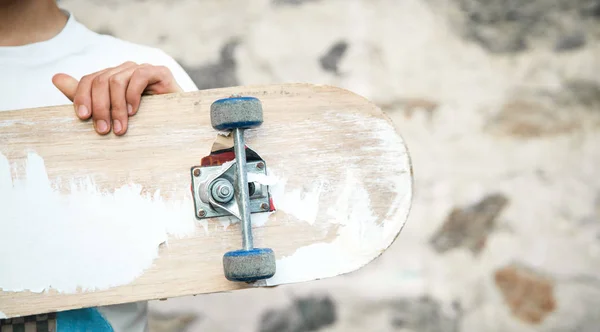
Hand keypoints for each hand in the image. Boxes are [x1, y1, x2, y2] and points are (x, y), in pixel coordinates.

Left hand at [52, 62, 182, 135]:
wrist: (177, 125)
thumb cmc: (144, 120)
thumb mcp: (111, 112)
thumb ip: (84, 95)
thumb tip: (55, 78)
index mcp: (112, 78)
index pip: (89, 80)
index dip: (82, 96)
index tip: (82, 117)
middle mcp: (125, 70)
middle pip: (101, 81)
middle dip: (100, 108)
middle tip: (104, 131)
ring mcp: (142, 69)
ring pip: (117, 80)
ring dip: (116, 107)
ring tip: (120, 128)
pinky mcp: (159, 72)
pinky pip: (139, 76)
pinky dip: (133, 96)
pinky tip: (134, 112)